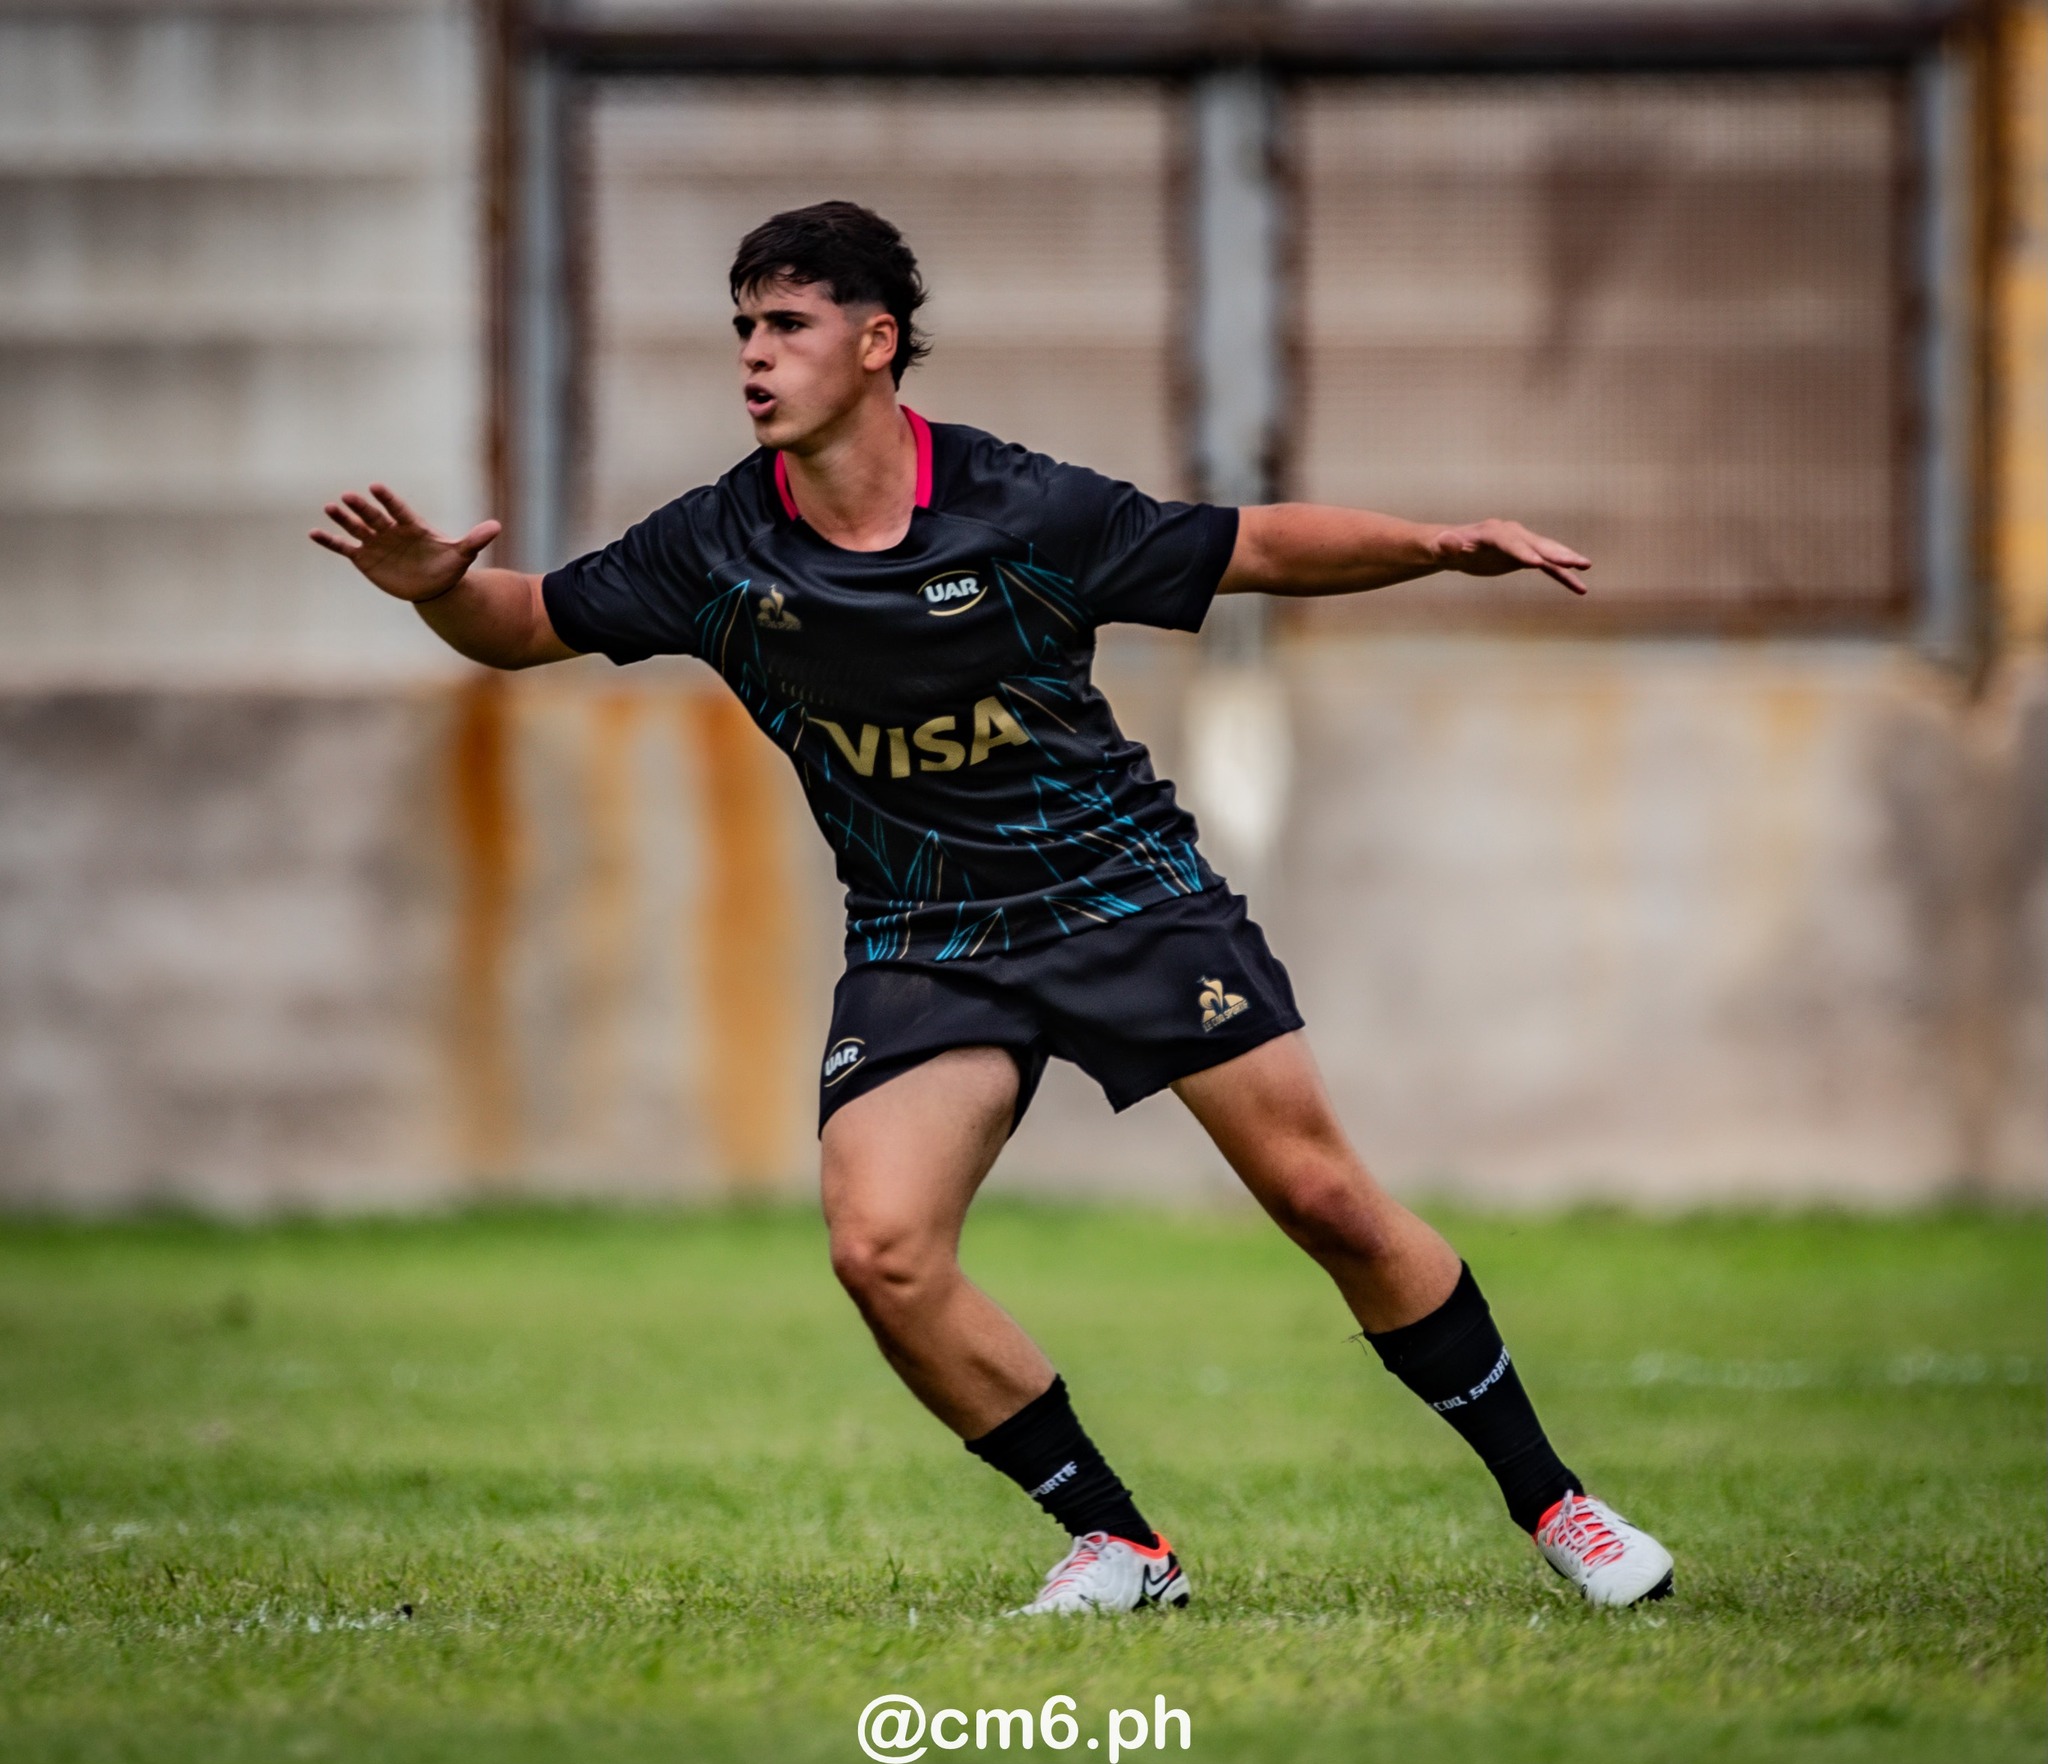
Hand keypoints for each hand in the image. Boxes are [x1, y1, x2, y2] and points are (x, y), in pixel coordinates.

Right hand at [309, 484, 501, 603]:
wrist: (434, 585)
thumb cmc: (448, 566)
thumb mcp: (463, 554)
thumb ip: (475, 540)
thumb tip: (497, 526)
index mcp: (412, 525)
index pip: (398, 509)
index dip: (388, 500)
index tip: (376, 487)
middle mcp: (390, 530)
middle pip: (374, 516)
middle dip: (361, 508)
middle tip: (347, 496)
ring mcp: (375, 542)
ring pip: (356, 528)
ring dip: (343, 519)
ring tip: (329, 508)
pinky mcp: (364, 558)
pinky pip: (344, 547)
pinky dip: (330, 541)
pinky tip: (314, 533)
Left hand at [1433, 519, 1589, 595]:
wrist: (1453, 547)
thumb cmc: (1444, 547)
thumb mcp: (1441, 547)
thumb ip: (1446, 545)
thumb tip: (1448, 541)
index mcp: (1493, 531)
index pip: (1510, 542)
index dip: (1522, 552)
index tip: (1537, 563)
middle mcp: (1512, 535)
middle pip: (1536, 543)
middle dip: (1556, 552)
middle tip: (1576, 561)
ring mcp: (1522, 545)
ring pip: (1548, 553)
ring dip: (1567, 560)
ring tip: (1586, 566)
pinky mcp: (1526, 558)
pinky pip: (1548, 568)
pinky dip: (1563, 576)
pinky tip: (1580, 589)